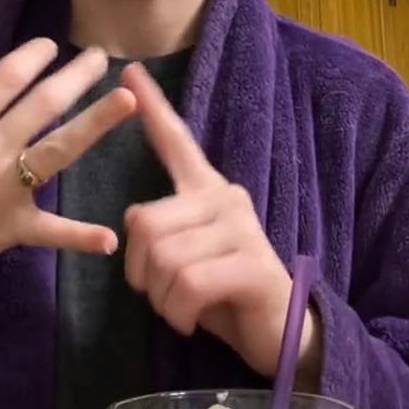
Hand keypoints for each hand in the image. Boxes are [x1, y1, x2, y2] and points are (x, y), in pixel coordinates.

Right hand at [0, 36, 137, 322]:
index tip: (49, 44)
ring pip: (59, 151)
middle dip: (74, 78)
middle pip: (41, 107)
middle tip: (101, 56)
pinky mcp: (13, 227)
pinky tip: (110, 237)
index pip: (2, 81)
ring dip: (95, 125)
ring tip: (127, 100)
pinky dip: (80, 235)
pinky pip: (52, 231)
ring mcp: (6, 192)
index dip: (30, 57)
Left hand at [121, 64, 318, 381]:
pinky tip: (193, 321)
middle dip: (139, 272)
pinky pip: (187, 284)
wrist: (280, 339)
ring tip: (184, 308)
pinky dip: (178, 313)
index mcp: (207, 192)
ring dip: (160, 298)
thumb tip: (133, 220)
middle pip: (143, 224)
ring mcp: (243, 228)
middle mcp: (227, 199)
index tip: (129, 69)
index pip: (177, 143)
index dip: (152, 108)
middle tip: (163, 294)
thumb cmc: (223, 297)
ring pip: (162, 258)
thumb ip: (159, 231)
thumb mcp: (182, 258)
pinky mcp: (254, 265)